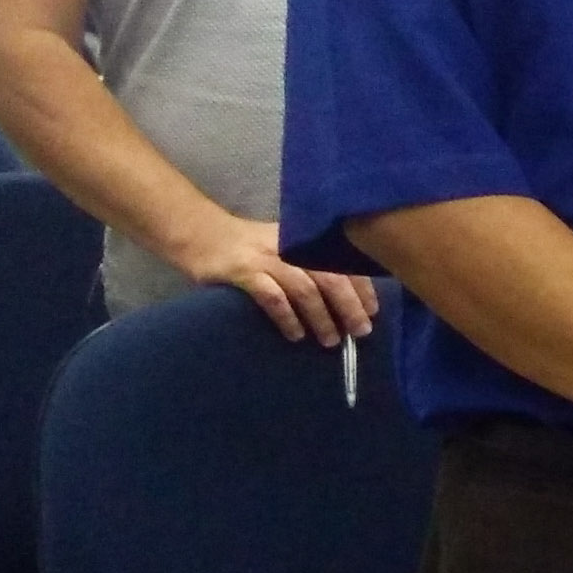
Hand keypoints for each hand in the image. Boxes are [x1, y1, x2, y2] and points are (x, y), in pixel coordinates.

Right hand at [170, 212, 378, 346]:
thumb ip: (309, 263)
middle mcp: (289, 248)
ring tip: (331, 340)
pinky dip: (287, 317)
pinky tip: (296, 335)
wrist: (199, 232)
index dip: (362, 287)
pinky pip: (271, 297)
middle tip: (360, 331)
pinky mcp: (242, 271)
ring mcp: (265, 259)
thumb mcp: (283, 247)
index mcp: (304, 241)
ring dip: (321, 317)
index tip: (374, 310)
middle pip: (330, 277)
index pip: (342, 262)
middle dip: (349, 306)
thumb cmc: (247, 246)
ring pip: (305, 289)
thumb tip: (346, 296)